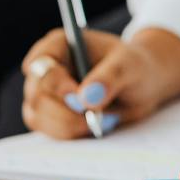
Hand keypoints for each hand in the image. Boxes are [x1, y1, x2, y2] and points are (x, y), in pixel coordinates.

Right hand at [18, 26, 179, 139]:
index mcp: (59, 45)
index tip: (79, 98)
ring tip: (99, 121)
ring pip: (38, 116)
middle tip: (94, 118)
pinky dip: (69, 134)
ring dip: (67, 126)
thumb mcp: (130, 65)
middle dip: (64, 112)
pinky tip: (92, 127)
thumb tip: (86, 98)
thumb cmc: (134, 66)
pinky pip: (48, 130)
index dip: (55, 84)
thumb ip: (110, 77)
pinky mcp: (50, 115)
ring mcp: (45, 93)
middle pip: (37, 95)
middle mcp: (46, 68)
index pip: (40, 64)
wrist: (142, 85)